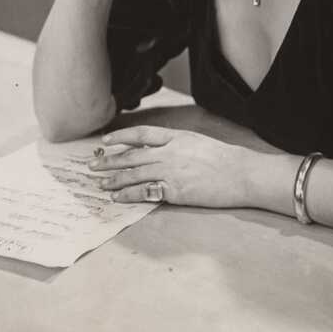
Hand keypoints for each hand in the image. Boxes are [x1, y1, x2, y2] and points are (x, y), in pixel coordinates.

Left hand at [87, 126, 251, 207]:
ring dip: (114, 179)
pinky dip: (128, 194)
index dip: (120, 137)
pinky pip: (145, 192)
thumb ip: (175, 144)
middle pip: (132, 155)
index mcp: (175, 137)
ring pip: (134, 174)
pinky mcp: (175, 191)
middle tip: (92, 166)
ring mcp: (171, 171)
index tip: (105, 142)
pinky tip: (118, 197)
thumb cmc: (223, 158)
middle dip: (109, 161)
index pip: (141, 133)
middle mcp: (169, 152)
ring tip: (100, 184)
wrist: (240, 173)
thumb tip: (155, 148)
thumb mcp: (197, 141)